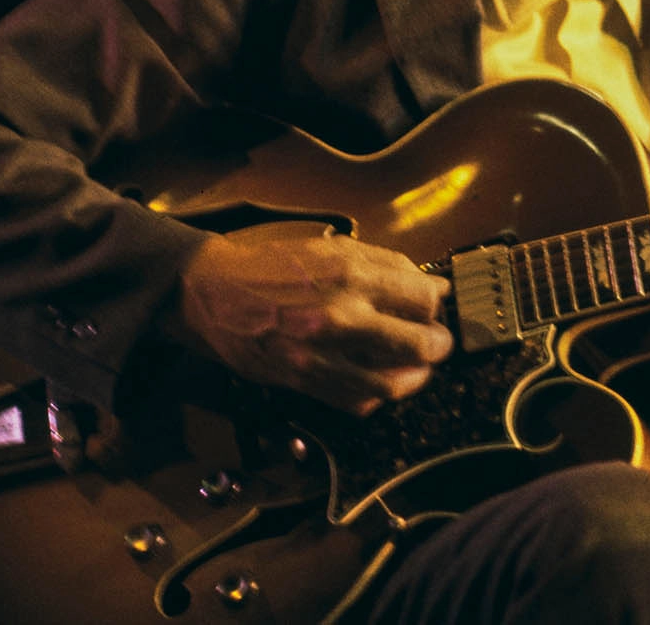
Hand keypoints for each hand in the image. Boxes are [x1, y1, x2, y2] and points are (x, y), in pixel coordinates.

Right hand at [171, 222, 453, 414]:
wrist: (211, 292)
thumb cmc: (272, 265)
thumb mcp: (331, 247)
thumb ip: (385, 265)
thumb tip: (431, 285)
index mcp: (350, 274)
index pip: (423, 298)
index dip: (435, 304)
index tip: (434, 305)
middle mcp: (341, 316)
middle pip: (418, 344)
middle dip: (438, 345)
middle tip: (438, 342)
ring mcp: (321, 354)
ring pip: (392, 384)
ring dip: (415, 378)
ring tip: (418, 369)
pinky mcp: (303, 381)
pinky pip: (356, 402)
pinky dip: (376, 397)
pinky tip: (379, 382)